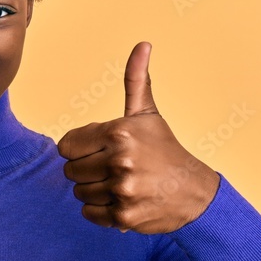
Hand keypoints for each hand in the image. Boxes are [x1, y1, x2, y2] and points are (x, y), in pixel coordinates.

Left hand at [57, 41, 219, 233]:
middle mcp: (120, 160)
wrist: (195, 192)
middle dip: (87, 171)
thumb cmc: (164, 150)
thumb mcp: (148, 114)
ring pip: (79, 193)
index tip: (102, 151)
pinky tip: (122, 201)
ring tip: (120, 185)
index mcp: (119, 132)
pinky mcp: (124, 216)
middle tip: (113, 170)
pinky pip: (88, 214)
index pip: (66, 146)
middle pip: (70, 171)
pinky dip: (100, 212)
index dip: (81, 150)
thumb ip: (136, 80)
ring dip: (95, 192)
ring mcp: (122, 190)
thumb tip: (142, 44)